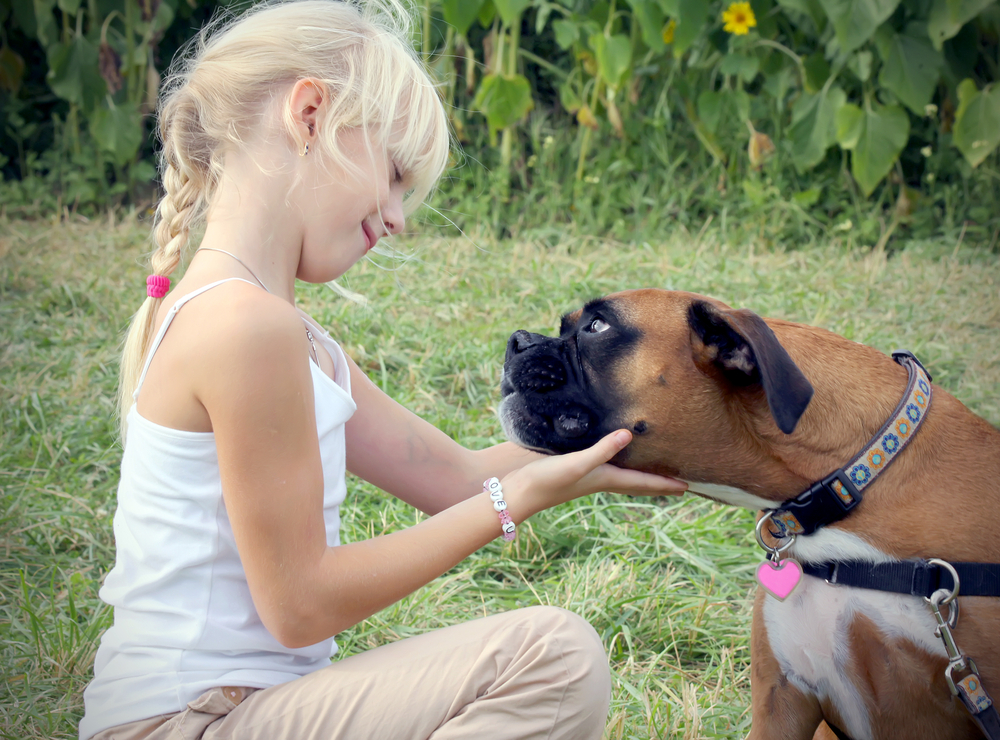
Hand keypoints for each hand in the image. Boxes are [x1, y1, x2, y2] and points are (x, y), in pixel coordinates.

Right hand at [501, 430, 686, 520]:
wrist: (517, 490)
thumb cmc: (547, 480)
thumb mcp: (577, 464)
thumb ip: (602, 450)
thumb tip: (629, 435)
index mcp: (606, 479)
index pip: (643, 483)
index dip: (666, 484)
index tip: (689, 487)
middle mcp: (601, 478)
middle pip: (637, 483)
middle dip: (658, 483)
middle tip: (680, 482)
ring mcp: (587, 473)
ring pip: (623, 474)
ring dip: (640, 473)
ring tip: (654, 466)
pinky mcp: (574, 465)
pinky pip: (605, 463)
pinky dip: (616, 459)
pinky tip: (612, 450)